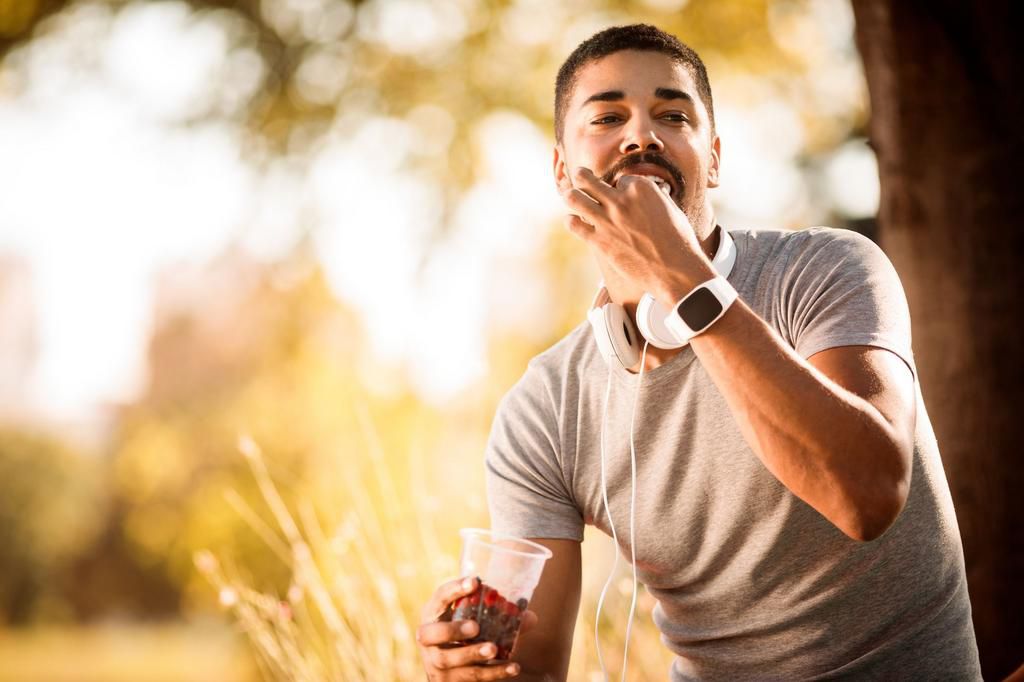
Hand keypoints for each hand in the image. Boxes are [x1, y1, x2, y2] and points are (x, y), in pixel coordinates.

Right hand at [418, 576, 537, 680]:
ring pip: (450, 659)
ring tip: (493, 650)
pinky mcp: (447, 680)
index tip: (475, 582)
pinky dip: (493, 673)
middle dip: (453, 630)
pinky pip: (470, 677)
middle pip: (432, 634)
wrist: (448, 668)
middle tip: (475, 627)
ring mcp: (435, 662)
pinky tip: (512, 667)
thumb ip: (497, 616)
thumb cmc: (463, 634)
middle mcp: (428, 638)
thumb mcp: (471, 619)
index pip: (440, 597)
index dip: (455, 589)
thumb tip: (530, 617)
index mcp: (433, 613)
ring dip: (473, 654)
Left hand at [560, 167, 714, 301]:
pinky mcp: (599, 241)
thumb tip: (649, 190)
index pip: (619, 179)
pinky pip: (574, 225)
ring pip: (574, 198)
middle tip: (579, 175)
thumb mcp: (669, 208)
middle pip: (588, 179)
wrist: (674, 270)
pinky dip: (571, 221)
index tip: (619, 194)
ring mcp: (607, 220)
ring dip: (570, 194)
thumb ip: (654, 197)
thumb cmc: (678, 239)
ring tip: (570, 194)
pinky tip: (572, 221)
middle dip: (582, 176)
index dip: (619, 187)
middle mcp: (621, 200)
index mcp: (641, 188)